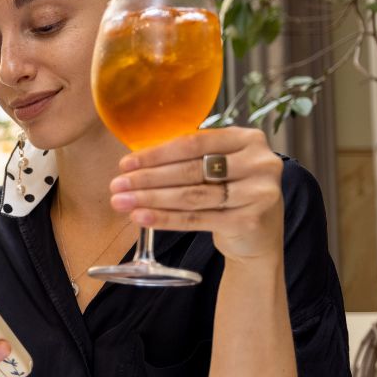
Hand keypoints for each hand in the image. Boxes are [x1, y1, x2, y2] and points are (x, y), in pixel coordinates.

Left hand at [108, 127, 284, 263]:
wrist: (258, 237)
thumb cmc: (230, 195)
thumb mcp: (219, 168)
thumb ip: (189, 158)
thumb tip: (135, 163)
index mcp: (247, 139)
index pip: (193, 143)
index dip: (156, 154)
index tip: (125, 164)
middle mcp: (259, 162)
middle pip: (191, 170)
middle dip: (148, 178)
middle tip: (117, 185)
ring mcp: (257, 192)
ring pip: (192, 195)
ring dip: (152, 199)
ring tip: (123, 202)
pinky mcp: (249, 221)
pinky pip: (197, 219)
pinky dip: (166, 218)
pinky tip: (142, 218)